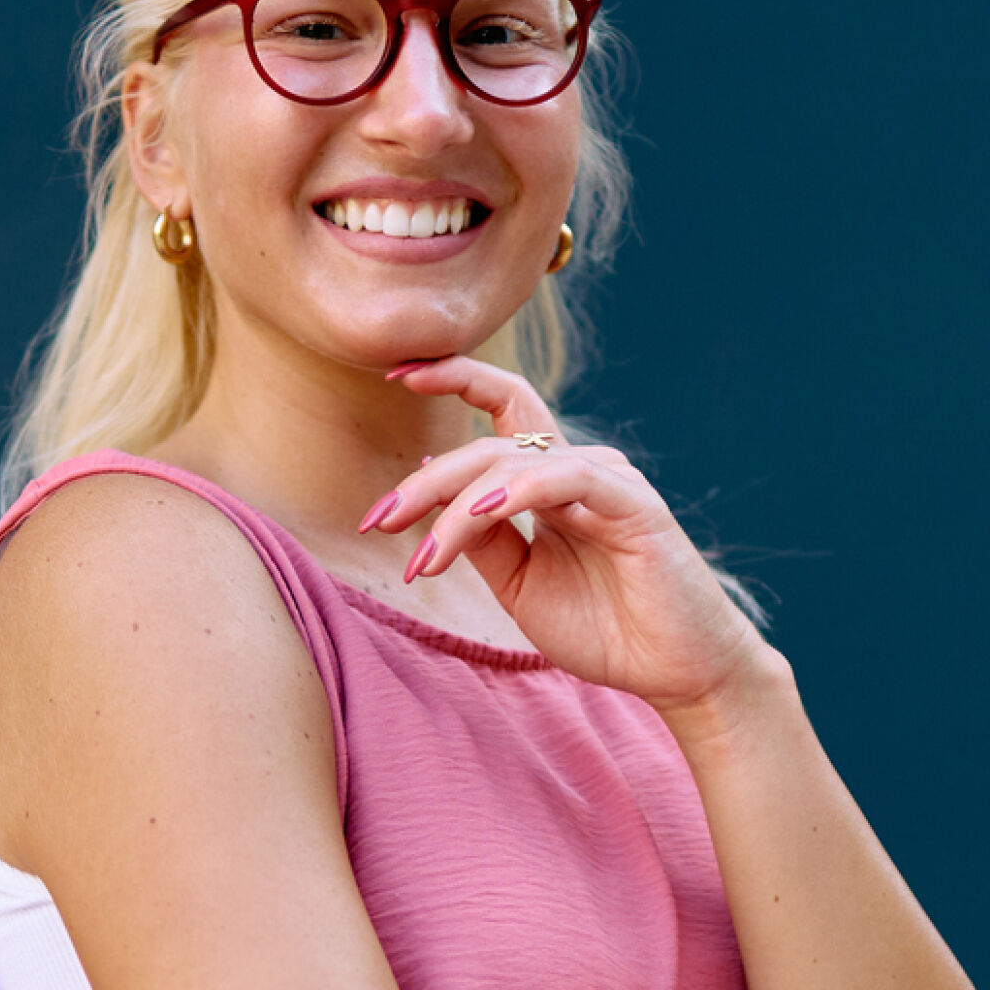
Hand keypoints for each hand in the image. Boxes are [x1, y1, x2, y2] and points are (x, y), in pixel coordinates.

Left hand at [363, 355, 771, 712]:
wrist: (673, 675)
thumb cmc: (601, 627)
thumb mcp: (516, 581)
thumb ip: (478, 533)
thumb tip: (426, 476)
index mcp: (549, 479)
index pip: (501, 404)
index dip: (452, 377)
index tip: (394, 373)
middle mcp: (578, 468)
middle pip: (486, 445)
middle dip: (422, 483)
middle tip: (375, 522)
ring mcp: (607, 481)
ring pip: (511, 463)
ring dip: (455, 507)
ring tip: (425, 557)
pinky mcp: (634, 505)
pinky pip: (565, 477)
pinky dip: (515, 490)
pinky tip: (479, 511)